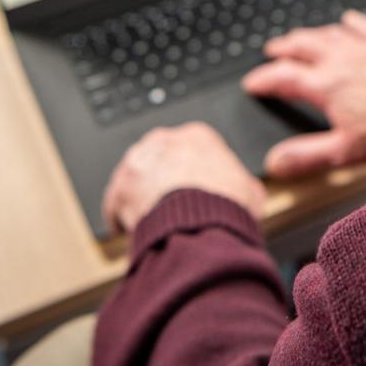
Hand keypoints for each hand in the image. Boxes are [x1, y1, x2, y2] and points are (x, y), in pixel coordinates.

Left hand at [102, 122, 265, 233]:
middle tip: (170, 205)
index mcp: (197, 136)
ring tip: (150, 220)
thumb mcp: (251, 190)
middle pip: (159, 160)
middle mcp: (164, 141)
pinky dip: (119, 217)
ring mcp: (139, 162)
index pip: (189, 150)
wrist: (201, 225)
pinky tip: (128, 229)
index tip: (190, 189)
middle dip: (162, 180)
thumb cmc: (227, 206)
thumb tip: (245, 191)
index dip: (190, 173)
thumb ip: (241, 183)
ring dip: (141, 196)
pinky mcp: (120, 188)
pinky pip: (115, 203)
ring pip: (135, 178)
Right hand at [242, 9, 365, 178]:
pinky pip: (362, 26)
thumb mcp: (344, 152)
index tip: (252, 83)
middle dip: (282, 48)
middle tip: (271, 51)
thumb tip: (275, 162)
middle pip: (301, 45)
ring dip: (309, 34)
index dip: (262, 79)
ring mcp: (363, 48)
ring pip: (327, 33)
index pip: (282, 77)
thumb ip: (306, 156)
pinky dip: (350, 23)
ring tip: (300, 37)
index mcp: (326, 85)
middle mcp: (340, 60)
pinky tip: (348, 20)